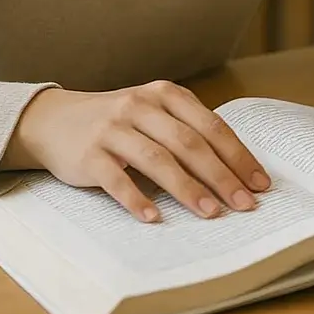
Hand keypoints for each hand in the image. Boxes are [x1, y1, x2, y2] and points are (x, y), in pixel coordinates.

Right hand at [1, 81, 270, 223]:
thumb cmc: (118, 122)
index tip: (260, 183)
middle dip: (221, 176)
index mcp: (165, 94)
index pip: (211, 126)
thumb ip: (187, 130)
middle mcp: (140, 106)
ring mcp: (113, 129)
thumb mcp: (154, 113)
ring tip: (211, 213)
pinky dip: (137, 199)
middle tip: (244, 204)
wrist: (53, 120)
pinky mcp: (88, 154)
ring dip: (188, 189)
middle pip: (189, 143)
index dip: (238, 155)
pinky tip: (155, 218)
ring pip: (158, 160)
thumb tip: (236, 169)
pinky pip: (116, 179)